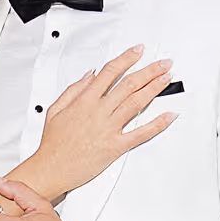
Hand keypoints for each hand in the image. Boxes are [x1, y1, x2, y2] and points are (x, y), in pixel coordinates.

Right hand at [21, 45, 175, 200]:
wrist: (51, 169)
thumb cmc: (53, 144)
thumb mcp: (56, 109)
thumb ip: (74, 89)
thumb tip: (90, 75)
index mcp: (84, 101)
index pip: (110, 72)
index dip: (127, 58)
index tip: (138, 51)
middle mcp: (99, 112)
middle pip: (129, 84)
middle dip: (150, 71)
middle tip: (163, 63)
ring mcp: (109, 129)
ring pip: (137, 103)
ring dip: (155, 88)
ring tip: (166, 79)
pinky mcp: (115, 146)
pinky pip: (140, 133)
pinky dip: (157, 124)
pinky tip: (168, 115)